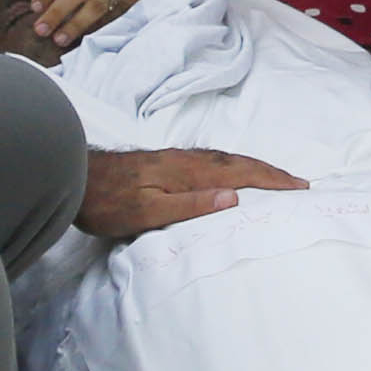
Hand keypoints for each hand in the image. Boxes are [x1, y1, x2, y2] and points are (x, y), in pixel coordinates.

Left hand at [76, 148, 306, 241]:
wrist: (71, 175)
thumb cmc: (106, 202)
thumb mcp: (147, 212)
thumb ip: (190, 204)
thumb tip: (234, 196)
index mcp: (188, 171)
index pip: (240, 173)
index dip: (272, 180)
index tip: (300, 188)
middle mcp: (186, 160)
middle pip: (237, 162)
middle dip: (270, 172)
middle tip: (298, 183)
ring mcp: (175, 159)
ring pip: (224, 160)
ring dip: (253, 168)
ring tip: (273, 178)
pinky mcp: (164, 163)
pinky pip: (211, 161)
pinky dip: (232, 167)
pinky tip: (228, 174)